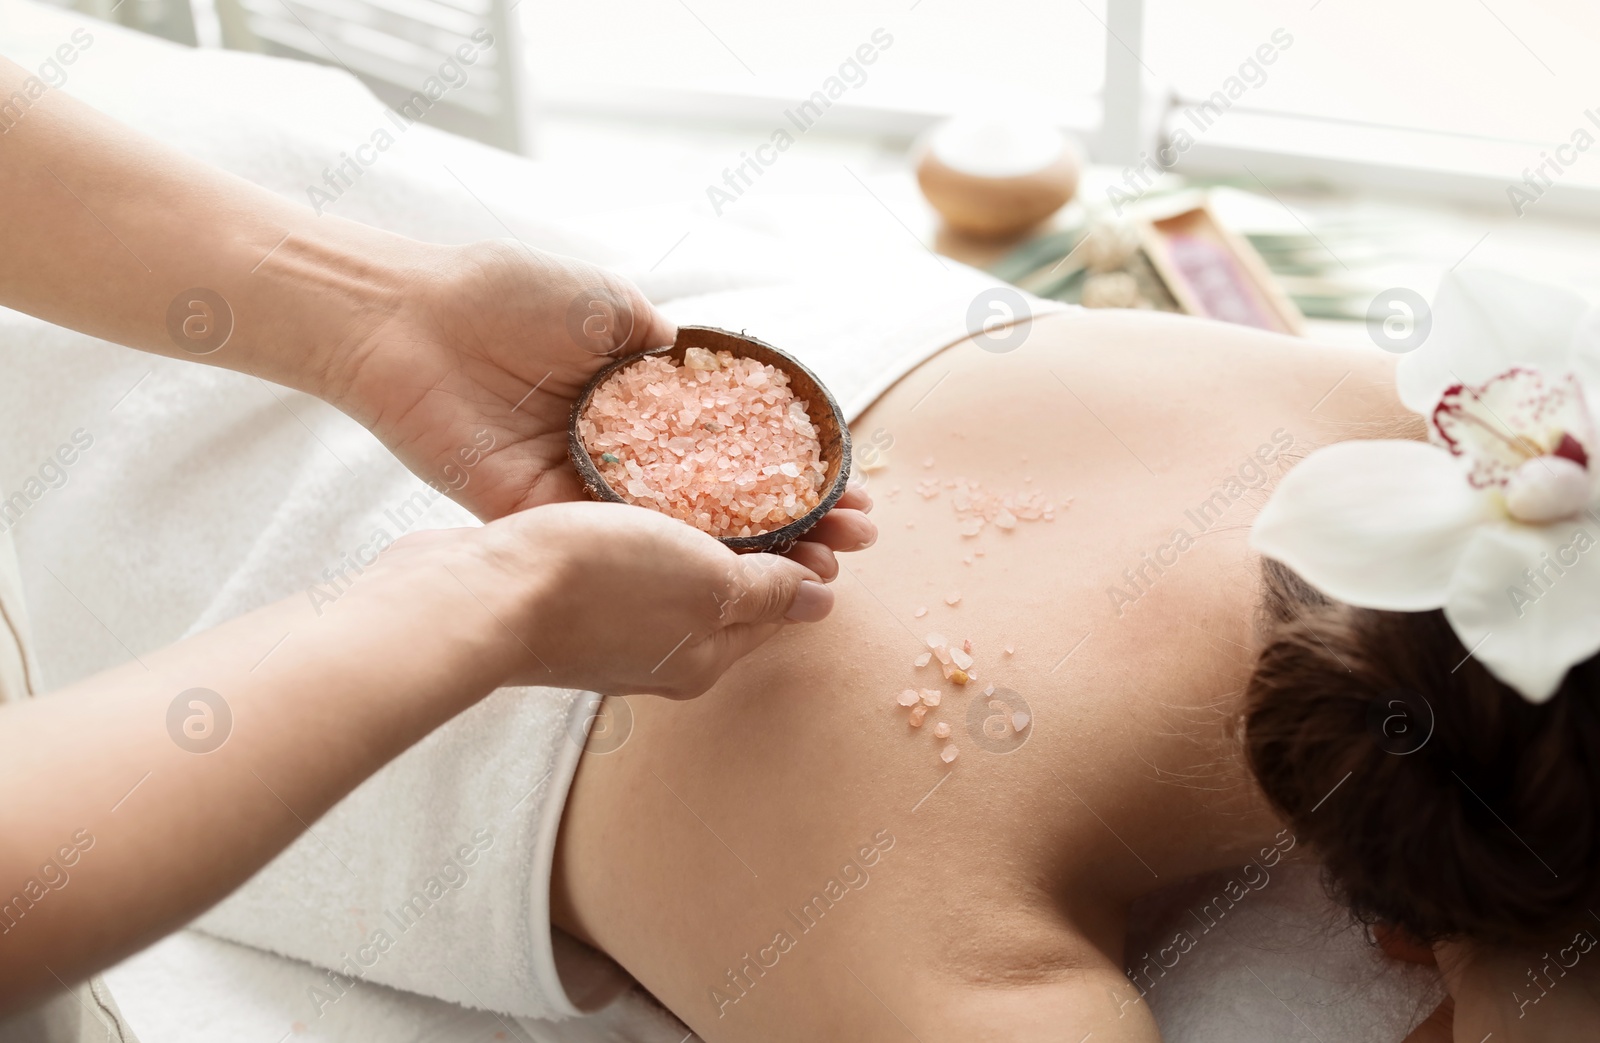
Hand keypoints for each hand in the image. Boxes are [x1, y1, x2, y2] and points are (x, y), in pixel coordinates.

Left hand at [326, 239, 876, 560]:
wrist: (407, 321)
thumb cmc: (502, 294)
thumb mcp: (604, 301)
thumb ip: (657, 341)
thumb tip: (703, 362)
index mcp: (639, 396)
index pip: (736, 439)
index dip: (794, 462)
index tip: (849, 480)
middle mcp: (623, 446)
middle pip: (723, 495)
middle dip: (794, 519)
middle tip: (852, 539)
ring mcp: (587, 484)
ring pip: (683, 530)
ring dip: (752, 553)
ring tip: (818, 569)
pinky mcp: (543, 513)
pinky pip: (619, 539)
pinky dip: (676, 557)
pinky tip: (738, 574)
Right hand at [388, 500, 836, 698]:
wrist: (475, 595)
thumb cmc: (597, 587)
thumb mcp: (705, 583)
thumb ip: (765, 591)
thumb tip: (821, 602)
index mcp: (705, 655)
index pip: (780, 604)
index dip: (811, 552)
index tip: (833, 502)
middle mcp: (663, 650)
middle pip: (735, 586)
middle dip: (775, 533)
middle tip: (805, 477)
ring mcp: (611, 626)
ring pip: (682, 566)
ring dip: (715, 520)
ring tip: (732, 464)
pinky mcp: (565, 595)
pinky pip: (631, 553)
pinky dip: (655, 520)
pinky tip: (649, 481)